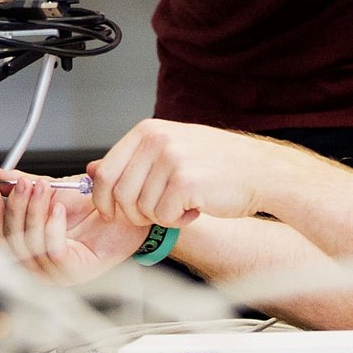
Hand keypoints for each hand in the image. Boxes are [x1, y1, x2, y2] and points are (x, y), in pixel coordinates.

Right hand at [0, 166, 149, 284]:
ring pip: (30, 244)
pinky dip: (52, 227)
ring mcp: (55, 272)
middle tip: (23, 184)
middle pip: (11, 239)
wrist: (132, 214)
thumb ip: (24, 182)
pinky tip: (59, 209)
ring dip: (33, 212)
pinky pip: (52, 251)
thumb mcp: (55, 190)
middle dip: (14, 207)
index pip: (0, 234)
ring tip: (42, 188)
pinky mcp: (74, 273)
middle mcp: (39, 263)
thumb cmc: (99, 209)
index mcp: (30, 246)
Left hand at [88, 119, 301, 228]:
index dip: (104, 200)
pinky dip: (178, 221)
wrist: (262, 171)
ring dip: (161, 216)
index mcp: (147, 131)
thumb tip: (90, 171)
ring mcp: (170, 159)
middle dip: (134, 214)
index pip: (103, 172)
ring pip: (140, 209)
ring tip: (184, 204)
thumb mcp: (170, 150)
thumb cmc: (218, 164)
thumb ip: (133, 161)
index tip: (116, 212)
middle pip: (118, 194)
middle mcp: (156, 140)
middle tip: (160, 211)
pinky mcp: (185, 180)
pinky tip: (196, 208)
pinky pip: (164, 216)